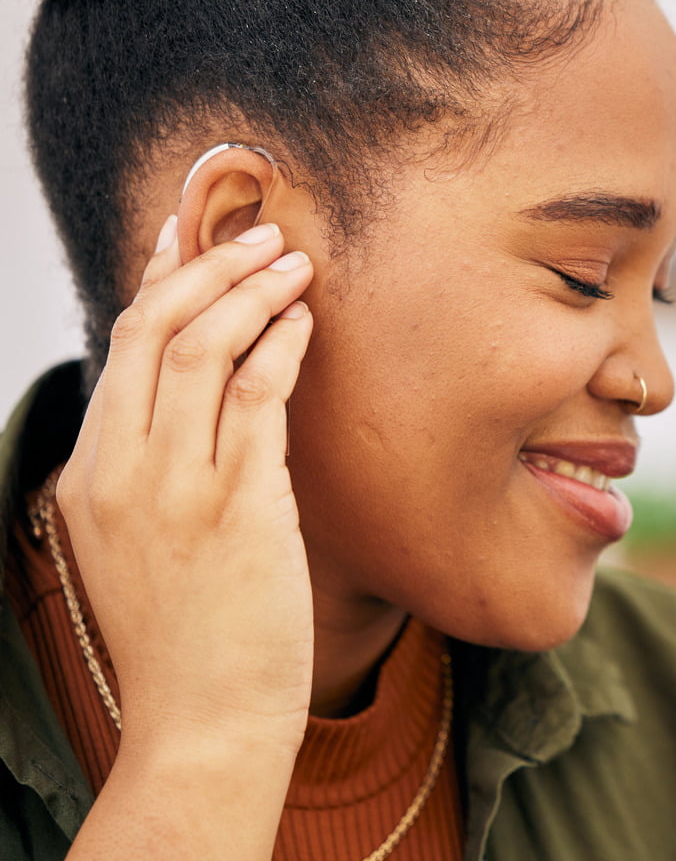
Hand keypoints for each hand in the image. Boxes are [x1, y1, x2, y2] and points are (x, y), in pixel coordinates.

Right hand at [57, 217, 314, 759]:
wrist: (203, 721)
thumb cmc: (185, 631)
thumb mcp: (138, 540)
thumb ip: (154, 464)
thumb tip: (201, 386)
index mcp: (90, 475)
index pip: (119, 346)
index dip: (158, 278)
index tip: (184, 231)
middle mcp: (123, 471)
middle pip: (155, 328)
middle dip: (210, 264)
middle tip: (264, 233)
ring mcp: (178, 489)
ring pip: (205, 349)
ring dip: (254, 292)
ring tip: (295, 263)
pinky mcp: (240, 508)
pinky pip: (258, 398)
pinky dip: (282, 347)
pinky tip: (306, 323)